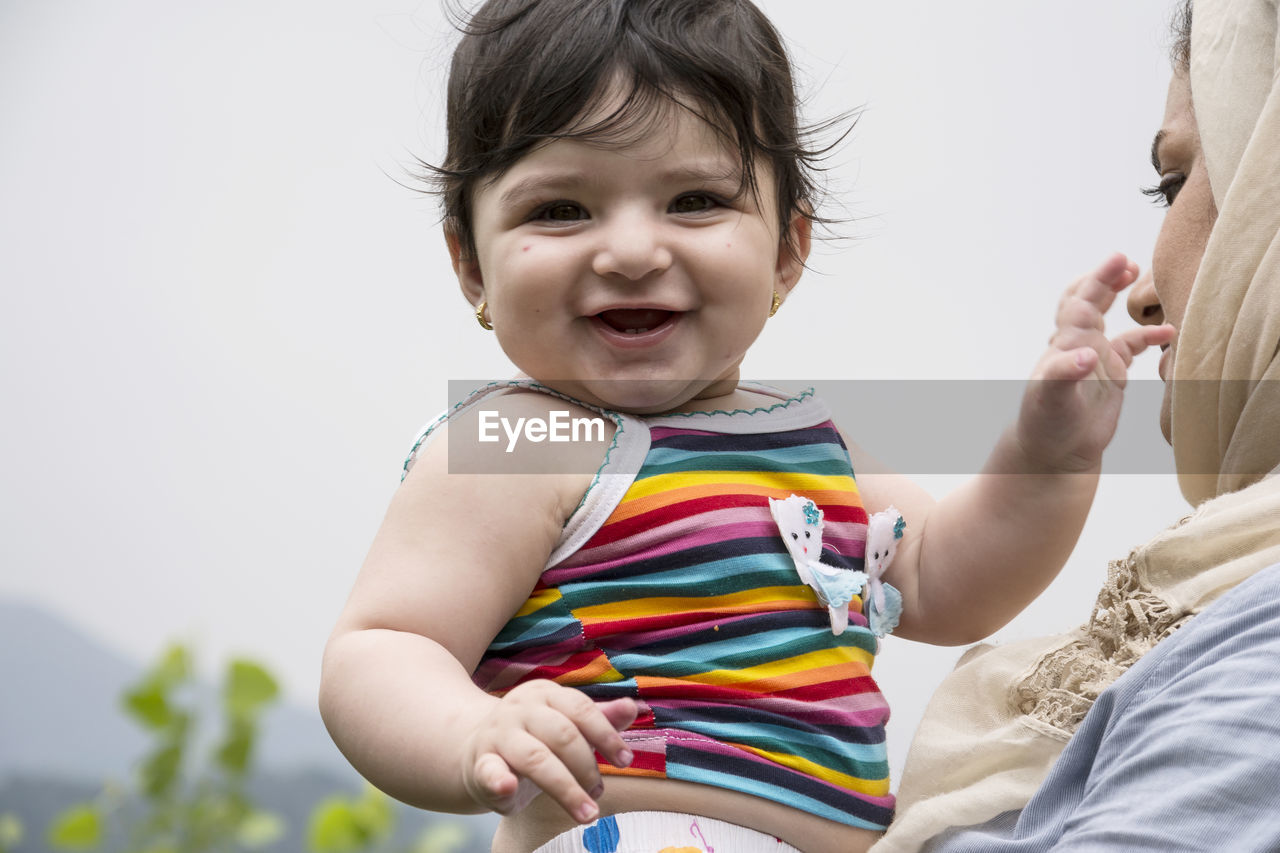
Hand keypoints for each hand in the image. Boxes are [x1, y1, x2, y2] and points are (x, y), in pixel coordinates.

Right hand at [460, 680, 637, 821]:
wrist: (474, 749)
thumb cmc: (533, 739)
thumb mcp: (565, 725)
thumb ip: (599, 718)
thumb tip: (633, 707)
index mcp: (545, 694)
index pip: (581, 709)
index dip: (606, 735)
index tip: (626, 760)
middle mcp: (520, 709)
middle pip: (562, 735)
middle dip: (587, 767)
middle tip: (599, 793)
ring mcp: (498, 735)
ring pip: (535, 758)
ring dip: (565, 789)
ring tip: (587, 814)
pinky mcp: (480, 763)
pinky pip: (489, 770)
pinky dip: (498, 779)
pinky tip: (508, 788)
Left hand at [1019, 254, 1174, 471]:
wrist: (1053, 453)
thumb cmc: (1044, 424)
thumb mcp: (1050, 398)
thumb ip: (1065, 374)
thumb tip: (1088, 356)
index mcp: (1064, 344)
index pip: (1080, 301)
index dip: (1098, 279)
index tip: (1118, 259)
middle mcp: (1078, 345)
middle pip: (1090, 301)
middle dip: (1106, 279)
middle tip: (1127, 263)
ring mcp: (1095, 358)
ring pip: (1109, 320)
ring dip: (1122, 299)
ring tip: (1142, 281)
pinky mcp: (1111, 375)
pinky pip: (1131, 347)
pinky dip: (1147, 336)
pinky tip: (1168, 331)